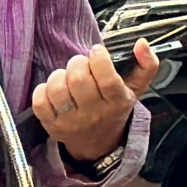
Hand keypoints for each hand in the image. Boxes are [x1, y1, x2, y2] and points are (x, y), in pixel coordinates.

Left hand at [31, 38, 159, 162]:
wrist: (98, 143)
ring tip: (67, 77)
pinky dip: (43, 89)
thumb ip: (146, 65)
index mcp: (117, 103)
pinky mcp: (52, 125)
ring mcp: (71, 122)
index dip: (99, 59)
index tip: (97, 51)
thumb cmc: (114, 108)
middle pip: (78, 80)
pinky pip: (39, 101)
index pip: (107, 80)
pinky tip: (53, 90)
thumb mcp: (135, 89)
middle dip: (77, 63)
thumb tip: (141, 43)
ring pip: (57, 89)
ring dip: (59, 75)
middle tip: (81, 64)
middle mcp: (94, 114)